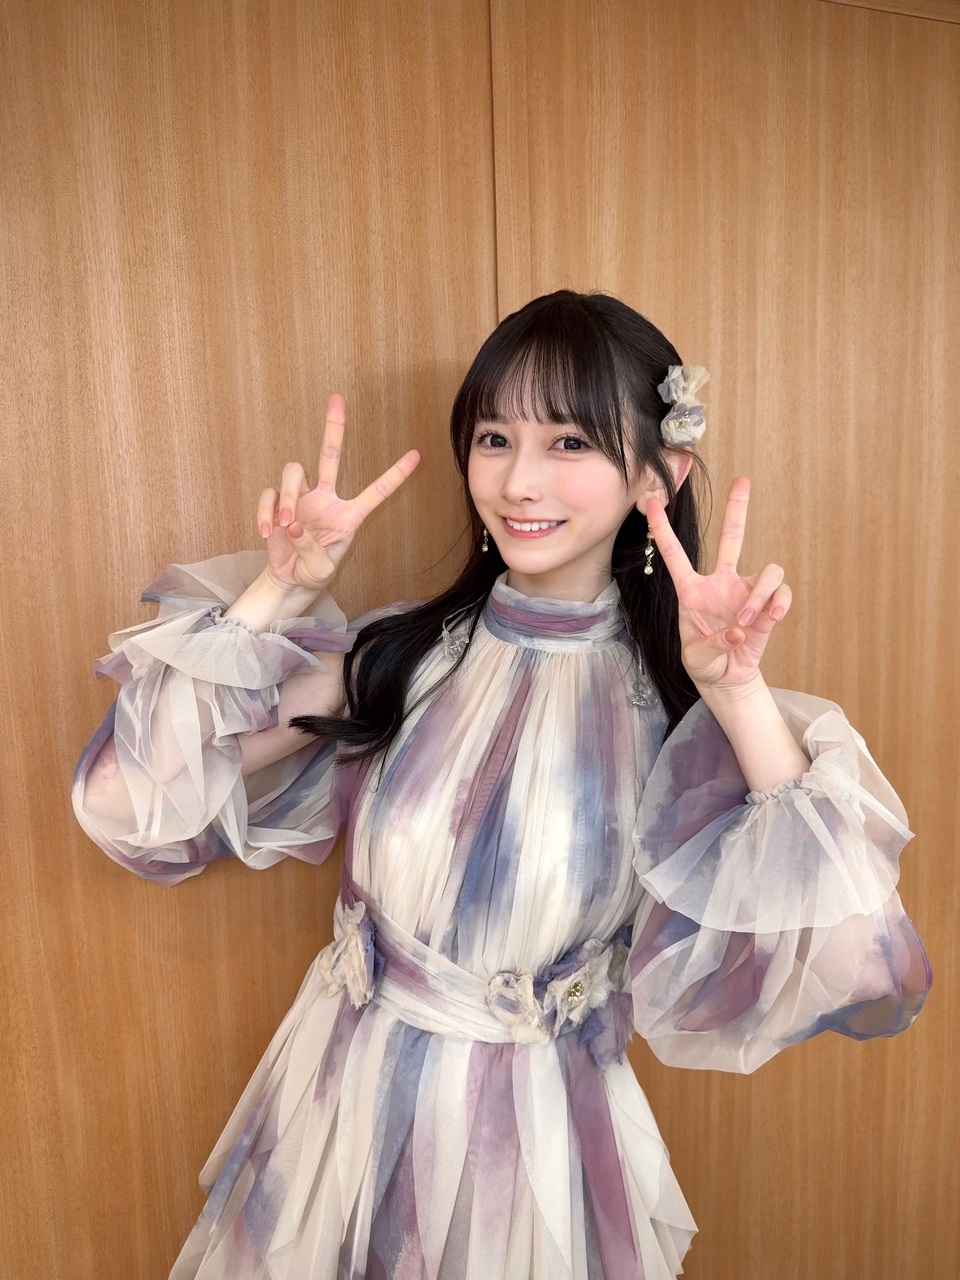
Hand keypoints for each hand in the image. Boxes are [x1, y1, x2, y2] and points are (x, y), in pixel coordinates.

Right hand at [258, 394, 420, 594]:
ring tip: (285, 525)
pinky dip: (265, 512)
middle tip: (338, 398)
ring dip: (285, 497)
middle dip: (334, 427)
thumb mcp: (321, 571)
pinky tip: (266, 532)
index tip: (416, 455)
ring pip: (293, 473)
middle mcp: (325, 499)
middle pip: (330, 454)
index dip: (395, 475)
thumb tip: (293, 525)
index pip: (376, 491)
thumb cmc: (313, 573)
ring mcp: (300, 499)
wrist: (290, 580)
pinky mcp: (277, 505)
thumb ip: (311, 550)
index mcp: (348, 516)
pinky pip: (268, 494)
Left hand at [644, 476, 792, 690]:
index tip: (651, 502)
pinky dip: (778, 605)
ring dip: (759, 598)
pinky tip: (770, 620)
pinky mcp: (768, 606)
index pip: (674, 554)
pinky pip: (781, 593)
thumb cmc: (704, 664)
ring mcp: (746, 591)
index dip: (662, 529)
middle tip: (743, 480)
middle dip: (738, 508)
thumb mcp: (695, 660)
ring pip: (767, 571)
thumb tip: (738, 630)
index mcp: (692, 591)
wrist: (727, 679)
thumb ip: (711, 647)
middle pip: (732, 537)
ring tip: (746, 625)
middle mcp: (721, 583)